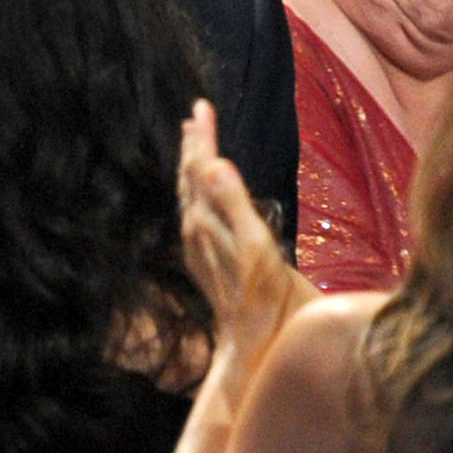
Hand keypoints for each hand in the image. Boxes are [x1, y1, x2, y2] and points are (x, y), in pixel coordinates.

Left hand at [180, 100, 311, 371]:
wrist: (253, 347)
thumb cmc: (261, 301)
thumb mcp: (255, 249)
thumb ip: (234, 204)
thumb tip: (214, 162)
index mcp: (205, 221)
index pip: (199, 168)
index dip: (202, 137)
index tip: (202, 106)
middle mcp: (196, 231)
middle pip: (190, 177)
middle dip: (194, 144)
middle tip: (197, 113)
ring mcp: (199, 247)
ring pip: (190, 194)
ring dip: (193, 166)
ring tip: (197, 143)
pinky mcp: (208, 259)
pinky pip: (197, 211)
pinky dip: (200, 190)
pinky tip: (206, 193)